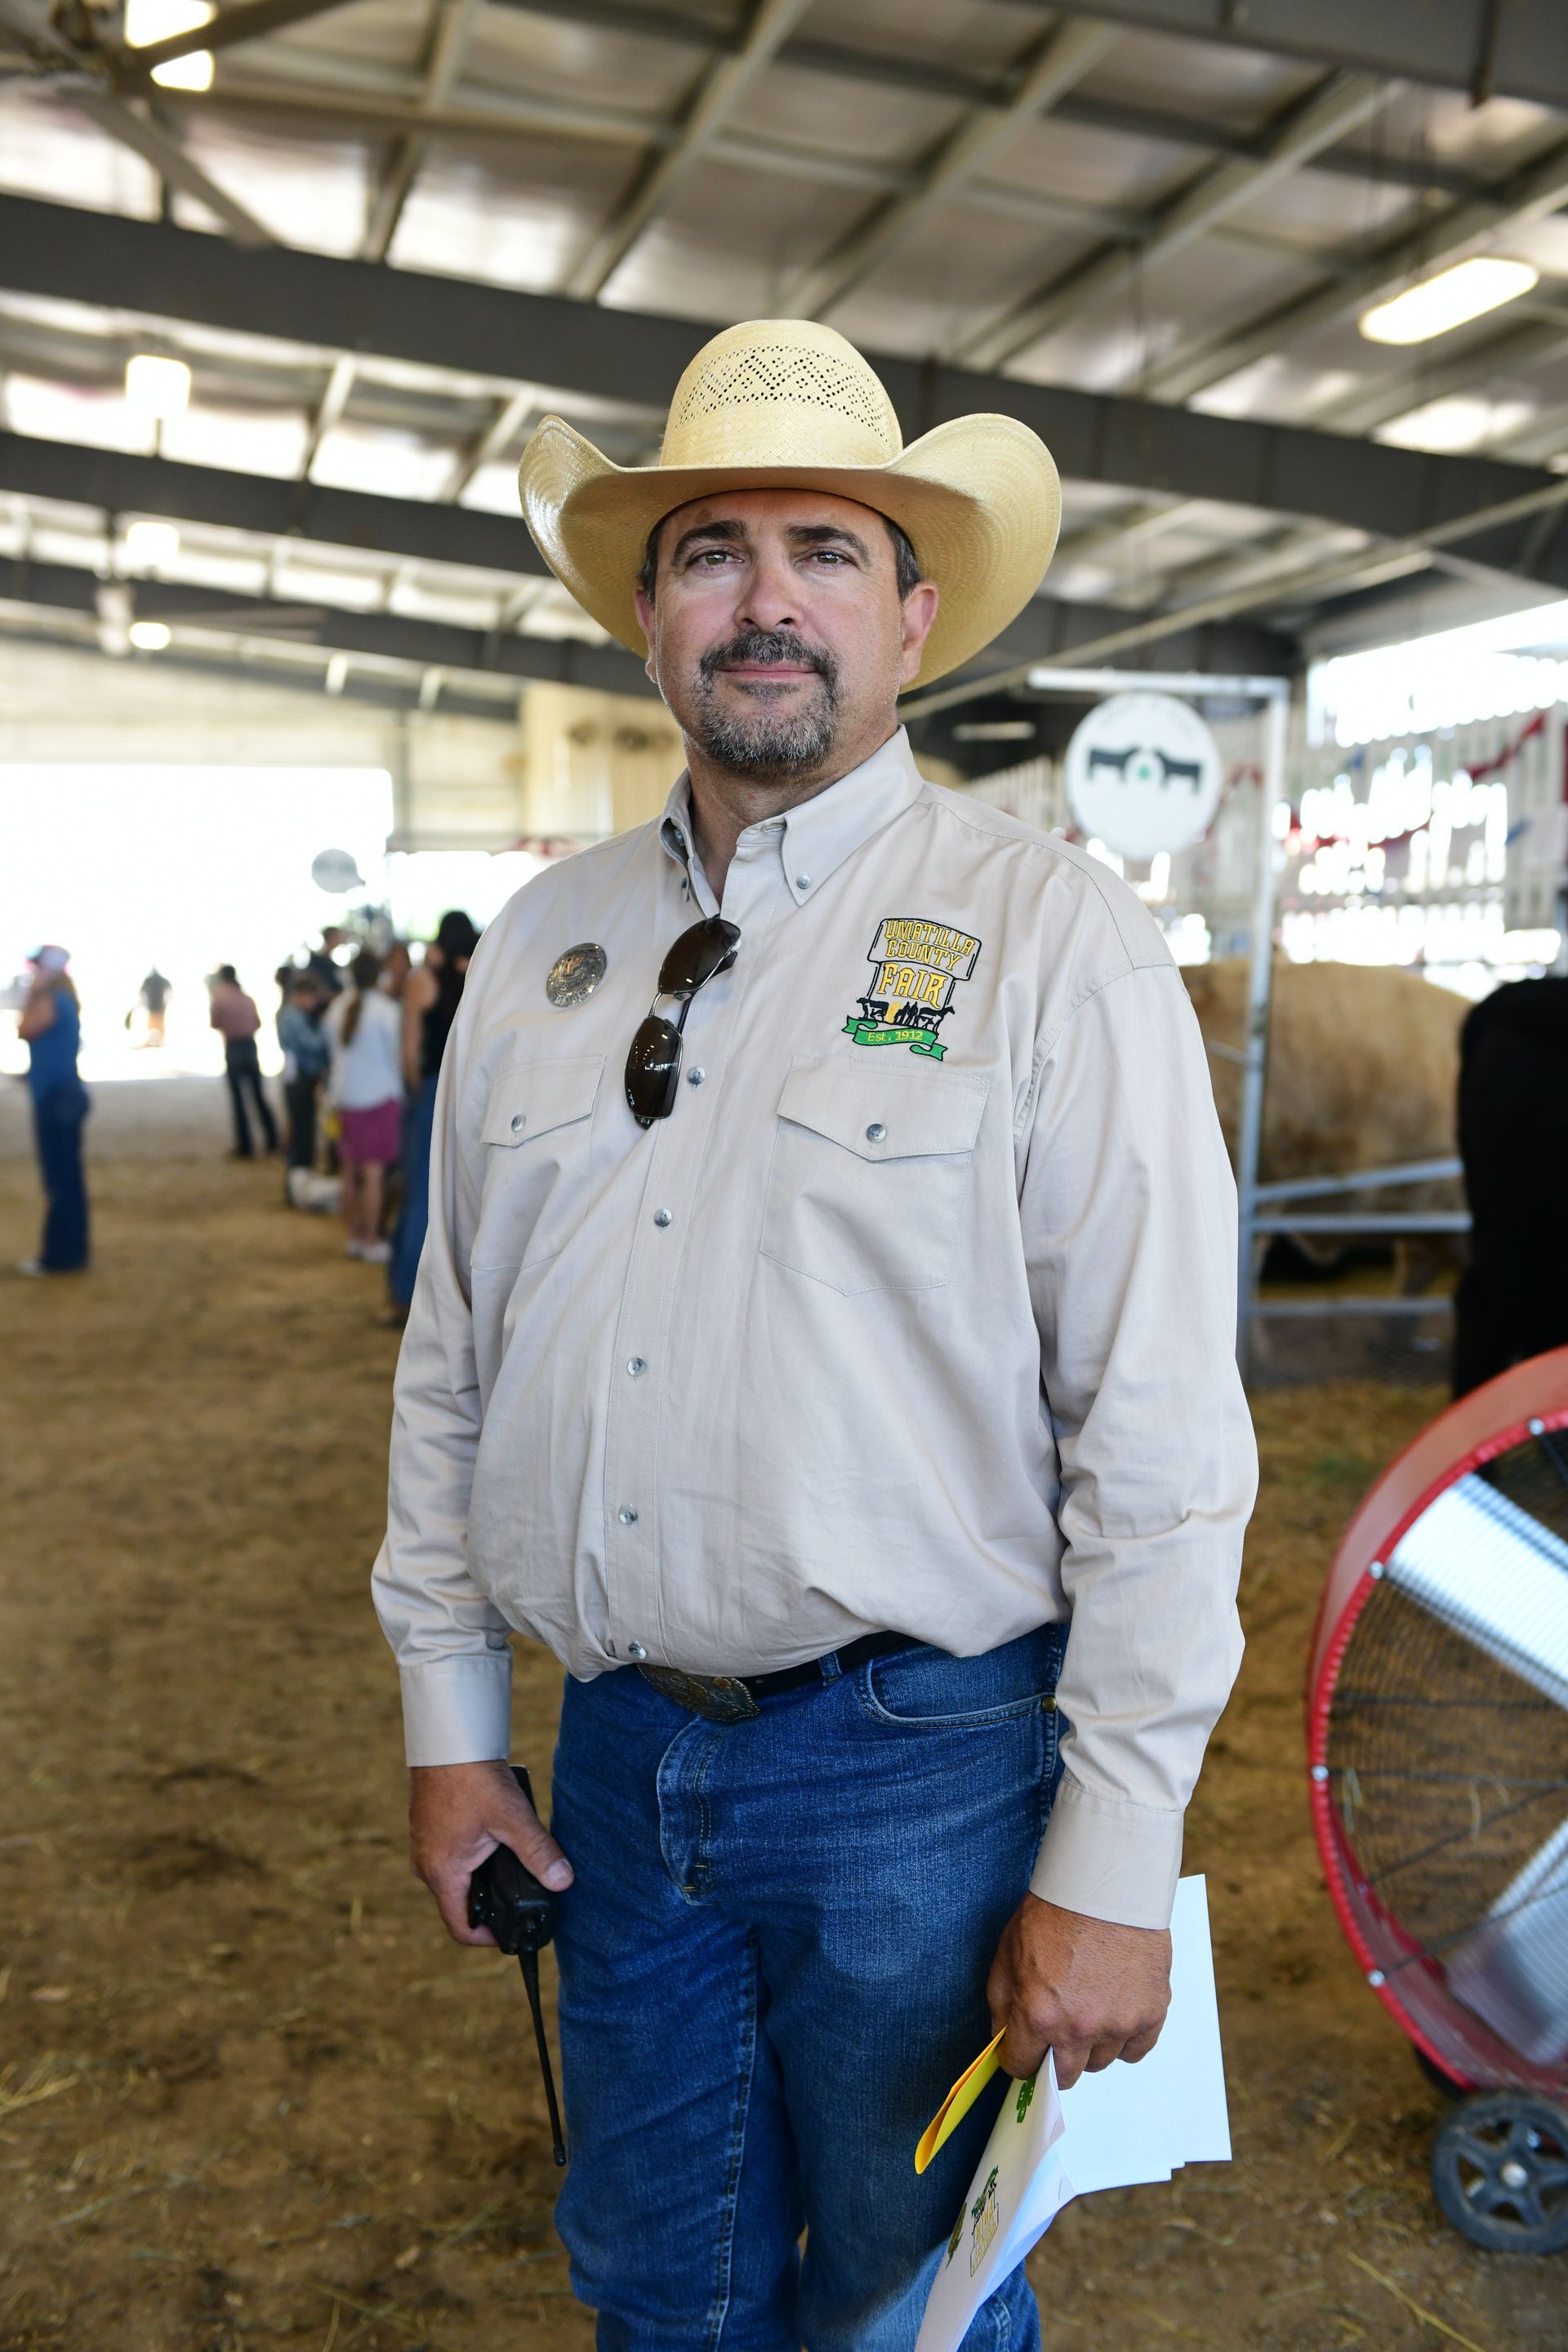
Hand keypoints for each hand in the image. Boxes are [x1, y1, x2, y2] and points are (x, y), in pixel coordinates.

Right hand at [408, 1759, 572, 1945]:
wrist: (446, 1740)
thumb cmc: (472, 1778)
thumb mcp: (512, 1818)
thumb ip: (539, 1852)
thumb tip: (563, 1881)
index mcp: (442, 1872)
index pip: (460, 1926)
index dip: (486, 1938)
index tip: (510, 1932)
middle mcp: (426, 1865)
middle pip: (459, 1903)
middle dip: (489, 1904)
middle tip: (521, 1893)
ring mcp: (424, 1846)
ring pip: (455, 1878)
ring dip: (481, 1878)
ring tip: (510, 1864)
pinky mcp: (428, 1829)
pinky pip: (449, 1857)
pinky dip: (471, 1858)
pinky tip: (494, 1839)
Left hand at [987, 1894, 1170, 2088]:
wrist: (1105, 1884)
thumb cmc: (1054, 1913)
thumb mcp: (1007, 1954)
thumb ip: (1001, 2005)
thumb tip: (1003, 2039)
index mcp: (1038, 2016)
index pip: (1021, 2068)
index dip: (1019, 2058)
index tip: (1024, 2050)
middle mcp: (1079, 2029)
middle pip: (1064, 2076)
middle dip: (1054, 2058)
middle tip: (1057, 2031)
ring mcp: (1118, 2025)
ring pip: (1099, 2063)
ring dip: (1090, 2046)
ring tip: (1088, 2007)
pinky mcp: (1151, 2014)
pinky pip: (1134, 2051)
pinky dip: (1123, 2039)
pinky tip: (1114, 2011)